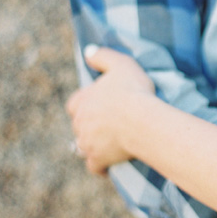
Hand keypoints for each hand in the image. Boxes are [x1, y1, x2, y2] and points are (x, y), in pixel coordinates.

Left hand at [65, 46, 155, 173]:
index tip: (98, 106)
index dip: (85, 105)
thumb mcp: (121, 64)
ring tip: (106, 145)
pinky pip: (93, 166)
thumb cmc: (133, 91)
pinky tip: (106, 166)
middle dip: (89, 126)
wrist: (142, 121)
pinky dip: (99, 166)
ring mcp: (86, 142)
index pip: (74, 104)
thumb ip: (102, 56)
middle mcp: (79, 122)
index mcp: (82, 100)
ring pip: (82, 146)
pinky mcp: (97, 159)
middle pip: (79, 126)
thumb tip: (88, 51)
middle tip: (107, 126)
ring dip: (91, 146)